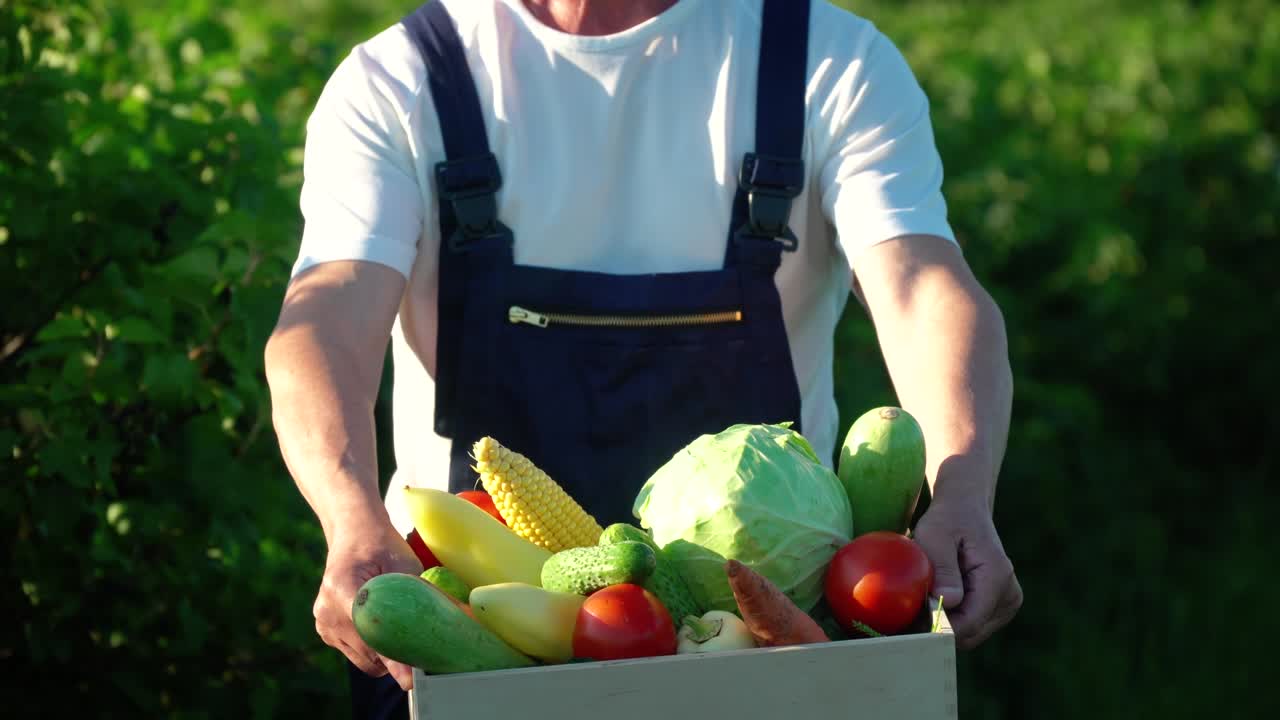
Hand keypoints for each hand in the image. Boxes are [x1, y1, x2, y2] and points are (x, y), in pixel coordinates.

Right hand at [313, 523, 423, 690]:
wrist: (354, 534)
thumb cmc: (384, 546)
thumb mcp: (406, 565)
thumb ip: (423, 595)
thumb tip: (460, 620)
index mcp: (342, 587)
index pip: (370, 631)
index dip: (392, 657)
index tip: (408, 679)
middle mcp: (327, 610)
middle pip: (367, 652)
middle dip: (396, 656)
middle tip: (424, 652)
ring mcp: (323, 623)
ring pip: (362, 659)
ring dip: (383, 654)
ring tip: (400, 629)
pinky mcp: (325, 631)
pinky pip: (355, 654)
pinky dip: (372, 649)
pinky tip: (383, 626)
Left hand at [913, 499, 1022, 649]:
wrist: (966, 511)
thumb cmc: (948, 520)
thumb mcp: (936, 535)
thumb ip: (943, 567)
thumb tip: (949, 601)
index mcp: (997, 578)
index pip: (970, 622)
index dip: (939, 629)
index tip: (910, 626)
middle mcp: (1009, 596)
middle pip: (971, 633)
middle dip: (939, 630)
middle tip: (908, 617)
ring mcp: (1006, 604)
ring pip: (970, 634)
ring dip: (944, 626)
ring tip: (921, 606)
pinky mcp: (997, 608)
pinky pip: (971, 626)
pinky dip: (951, 621)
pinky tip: (933, 606)